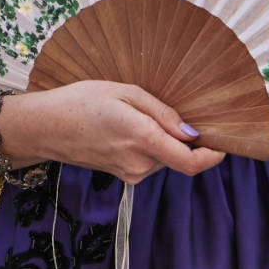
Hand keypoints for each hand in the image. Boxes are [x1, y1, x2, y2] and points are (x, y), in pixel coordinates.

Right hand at [0, 81, 224, 184]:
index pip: (190, 162)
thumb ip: (162, 113)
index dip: (213, 157)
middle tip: (157, 110)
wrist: (46, 127)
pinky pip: (149, 161)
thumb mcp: (125, 92)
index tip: (222, 144)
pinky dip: (148, 146)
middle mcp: (139, 163)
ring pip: (163, 157)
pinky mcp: (123, 175)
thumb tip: (191, 132)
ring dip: (161, 140)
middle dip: (179, 136)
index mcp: (142, 139)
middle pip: (178, 155)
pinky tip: (124, 128)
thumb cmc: (81, 102)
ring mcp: (130, 173)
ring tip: (132, 115)